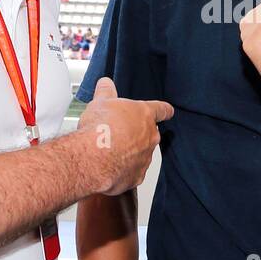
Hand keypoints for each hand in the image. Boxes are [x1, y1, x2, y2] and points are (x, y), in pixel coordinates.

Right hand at [77, 77, 172, 195]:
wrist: (94, 157)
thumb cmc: (99, 128)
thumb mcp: (100, 102)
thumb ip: (106, 92)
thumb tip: (106, 83)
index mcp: (144, 115)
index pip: (162, 109)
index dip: (164, 110)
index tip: (167, 112)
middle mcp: (150, 136)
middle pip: (149, 134)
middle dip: (136, 134)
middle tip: (116, 134)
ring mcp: (145, 158)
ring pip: (140, 154)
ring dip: (128, 153)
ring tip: (108, 152)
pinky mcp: (137, 176)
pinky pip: (132, 173)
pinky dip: (123, 171)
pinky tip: (108, 167)